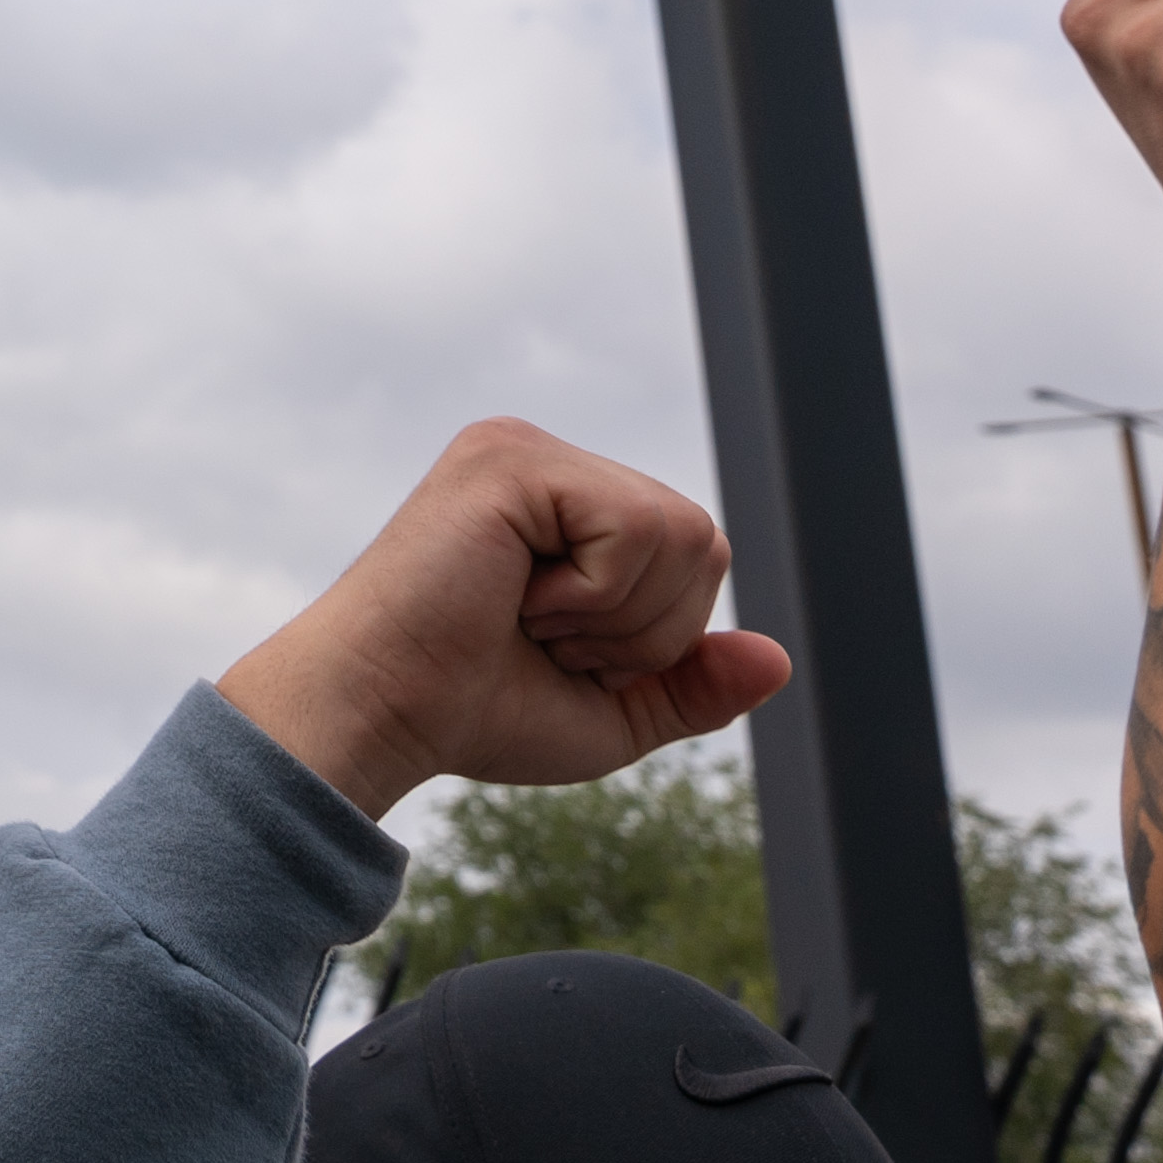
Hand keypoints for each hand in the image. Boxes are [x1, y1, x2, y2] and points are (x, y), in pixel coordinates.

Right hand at [218, 417, 787, 815]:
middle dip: (646, 627)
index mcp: (565, 506)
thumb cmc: (472, 710)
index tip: (558, 651)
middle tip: (545, 638)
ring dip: (618, 615)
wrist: (383, 712)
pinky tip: (515, 596)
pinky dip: (595, 594)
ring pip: (681, 531)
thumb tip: (778, 659)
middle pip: (702, 538)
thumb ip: (691, 684)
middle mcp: (545, 462)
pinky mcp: (509, 460)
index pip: (694, 552)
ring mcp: (523, 450)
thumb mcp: (613, 711)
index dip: (658, 634)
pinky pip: (635, 526)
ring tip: (527, 618)